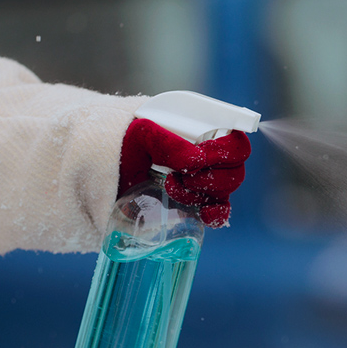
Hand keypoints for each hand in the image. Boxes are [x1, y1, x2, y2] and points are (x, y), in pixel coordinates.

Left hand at [119, 118, 251, 227]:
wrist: (109, 166)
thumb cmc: (127, 142)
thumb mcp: (142, 134)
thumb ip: (168, 142)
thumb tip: (195, 160)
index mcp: (205, 133)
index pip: (236, 144)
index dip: (226, 153)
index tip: (201, 155)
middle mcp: (211, 157)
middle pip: (235, 172)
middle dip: (209, 177)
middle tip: (181, 175)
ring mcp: (206, 182)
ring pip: (225, 192)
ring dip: (201, 192)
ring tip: (171, 185)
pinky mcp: (197, 203)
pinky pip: (219, 212)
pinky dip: (215, 214)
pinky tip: (204, 213)